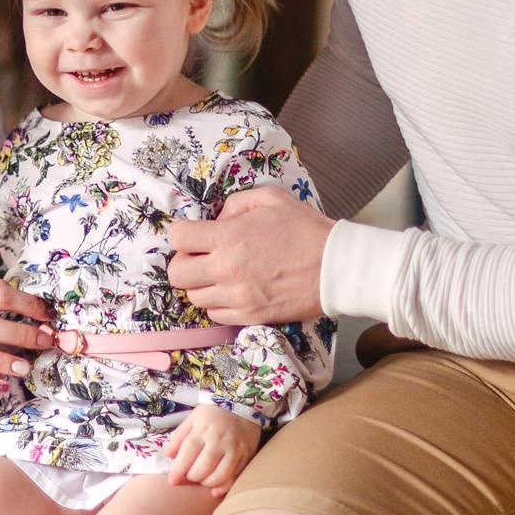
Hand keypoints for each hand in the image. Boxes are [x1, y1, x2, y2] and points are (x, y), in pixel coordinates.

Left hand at [164, 404, 259, 494]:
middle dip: (192, 477)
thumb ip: (179, 437)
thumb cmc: (213, 414)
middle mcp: (219, 440)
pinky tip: (215, 490)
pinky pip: (235, 476)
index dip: (178, 470)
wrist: (243, 405)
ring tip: (202, 480)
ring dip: (207, 483)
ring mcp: (234, 448)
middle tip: (189, 476)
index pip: (187, 453)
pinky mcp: (246, 455)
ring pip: (219, 476)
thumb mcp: (192, 419)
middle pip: (203, 468)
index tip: (173, 480)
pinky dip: (224, 487)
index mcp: (202, 429)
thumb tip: (168, 456)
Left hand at [166, 188, 332, 325]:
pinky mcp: (250, 316)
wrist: (336, 267)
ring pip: (194, 297)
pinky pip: (215, 315)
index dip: (182, 233)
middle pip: (177, 274)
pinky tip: (233, 290)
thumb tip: (216, 221)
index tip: (194, 233)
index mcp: (229, 238)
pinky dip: (218, 303)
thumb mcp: (271, 198)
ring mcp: (237, 297)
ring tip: (220, 274)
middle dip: (184, 262)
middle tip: (202, 256)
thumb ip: (235, 204)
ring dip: (201, 284)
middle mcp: (226, 270)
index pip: (178, 237)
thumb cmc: (306, 229)